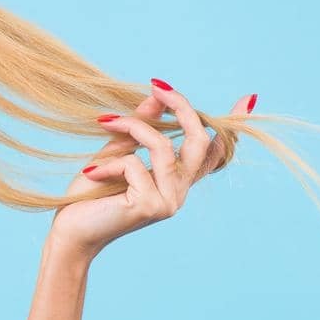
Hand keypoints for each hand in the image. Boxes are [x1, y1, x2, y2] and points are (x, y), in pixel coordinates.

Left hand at [51, 80, 255, 259]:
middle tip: (157, 86)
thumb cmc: (90, 196)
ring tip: (105, 123)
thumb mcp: (115, 154)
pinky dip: (109, 163)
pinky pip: (134, 164)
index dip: (231, 127)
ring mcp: (169, 202)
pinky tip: (91, 175)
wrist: (72, 233)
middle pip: (199, 141)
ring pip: (162, 147)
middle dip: (181, 107)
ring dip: (131, 127)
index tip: (248, 100)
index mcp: (176, 181)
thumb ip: (138, 128)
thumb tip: (156, 98)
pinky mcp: (151, 206)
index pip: (213, 154)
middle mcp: (179, 192)